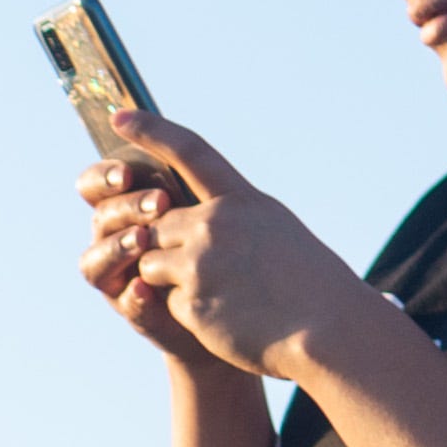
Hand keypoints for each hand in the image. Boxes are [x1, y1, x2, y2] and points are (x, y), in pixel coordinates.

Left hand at [77, 109, 366, 386]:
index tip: (120, 117)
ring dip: (172, 279)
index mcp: (241, 200)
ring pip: (150, 262)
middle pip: (156, 224)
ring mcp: (199, 261)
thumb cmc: (309, 286)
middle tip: (211, 271)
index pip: (189, 152)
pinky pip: (166, 303)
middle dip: (166, 246)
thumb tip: (191, 219)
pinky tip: (226, 318)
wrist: (326, 330)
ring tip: (222, 294)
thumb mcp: (275, 231)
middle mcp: (215, 223)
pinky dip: (188, 312)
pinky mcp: (190, 301)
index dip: (151, 132)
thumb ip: (233, 218)